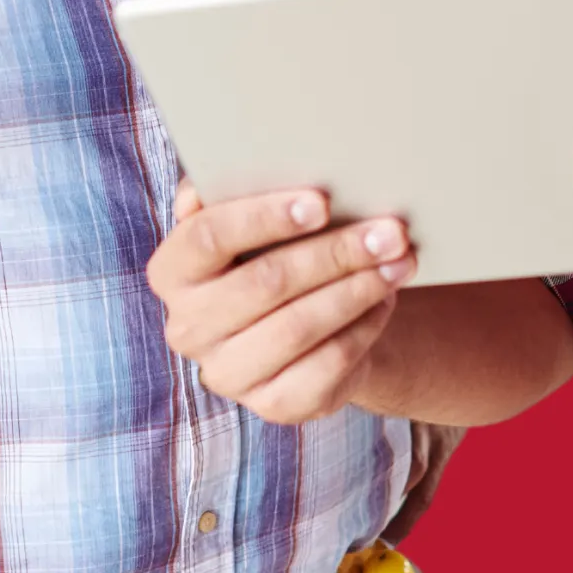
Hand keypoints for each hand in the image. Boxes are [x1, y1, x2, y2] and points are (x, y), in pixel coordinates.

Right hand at [152, 185, 408, 424]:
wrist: (304, 329)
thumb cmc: (274, 255)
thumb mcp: (251, 223)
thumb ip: (236, 193)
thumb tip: (237, 167)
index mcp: (172, 272)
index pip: (206, 237)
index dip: (263, 217)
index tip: (322, 201)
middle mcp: (187, 328)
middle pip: (264, 283)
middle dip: (335, 253)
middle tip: (390, 231)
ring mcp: (226, 373)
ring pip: (299, 326)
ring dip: (358, 289)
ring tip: (401, 261)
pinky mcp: (271, 406)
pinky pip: (326, 364)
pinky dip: (364, 328)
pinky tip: (386, 301)